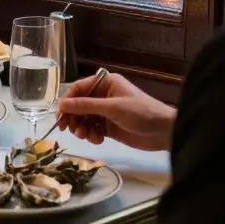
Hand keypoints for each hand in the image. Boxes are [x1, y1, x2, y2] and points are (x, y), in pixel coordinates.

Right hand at [56, 73, 175, 151]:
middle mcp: (104, 95)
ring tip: (87, 136)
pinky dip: (92, 135)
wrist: (164, 132)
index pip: (78, 89)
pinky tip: (98, 140)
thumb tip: (62, 104)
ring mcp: (106, 112)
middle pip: (78, 105)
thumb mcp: (112, 108)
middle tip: (71, 130)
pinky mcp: (109, 126)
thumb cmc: (141, 113)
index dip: (67, 102)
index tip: (60, 116)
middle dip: (74, 118)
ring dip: (82, 128)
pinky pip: (92, 129)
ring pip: (84, 119)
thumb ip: (86, 105)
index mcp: (105, 83)